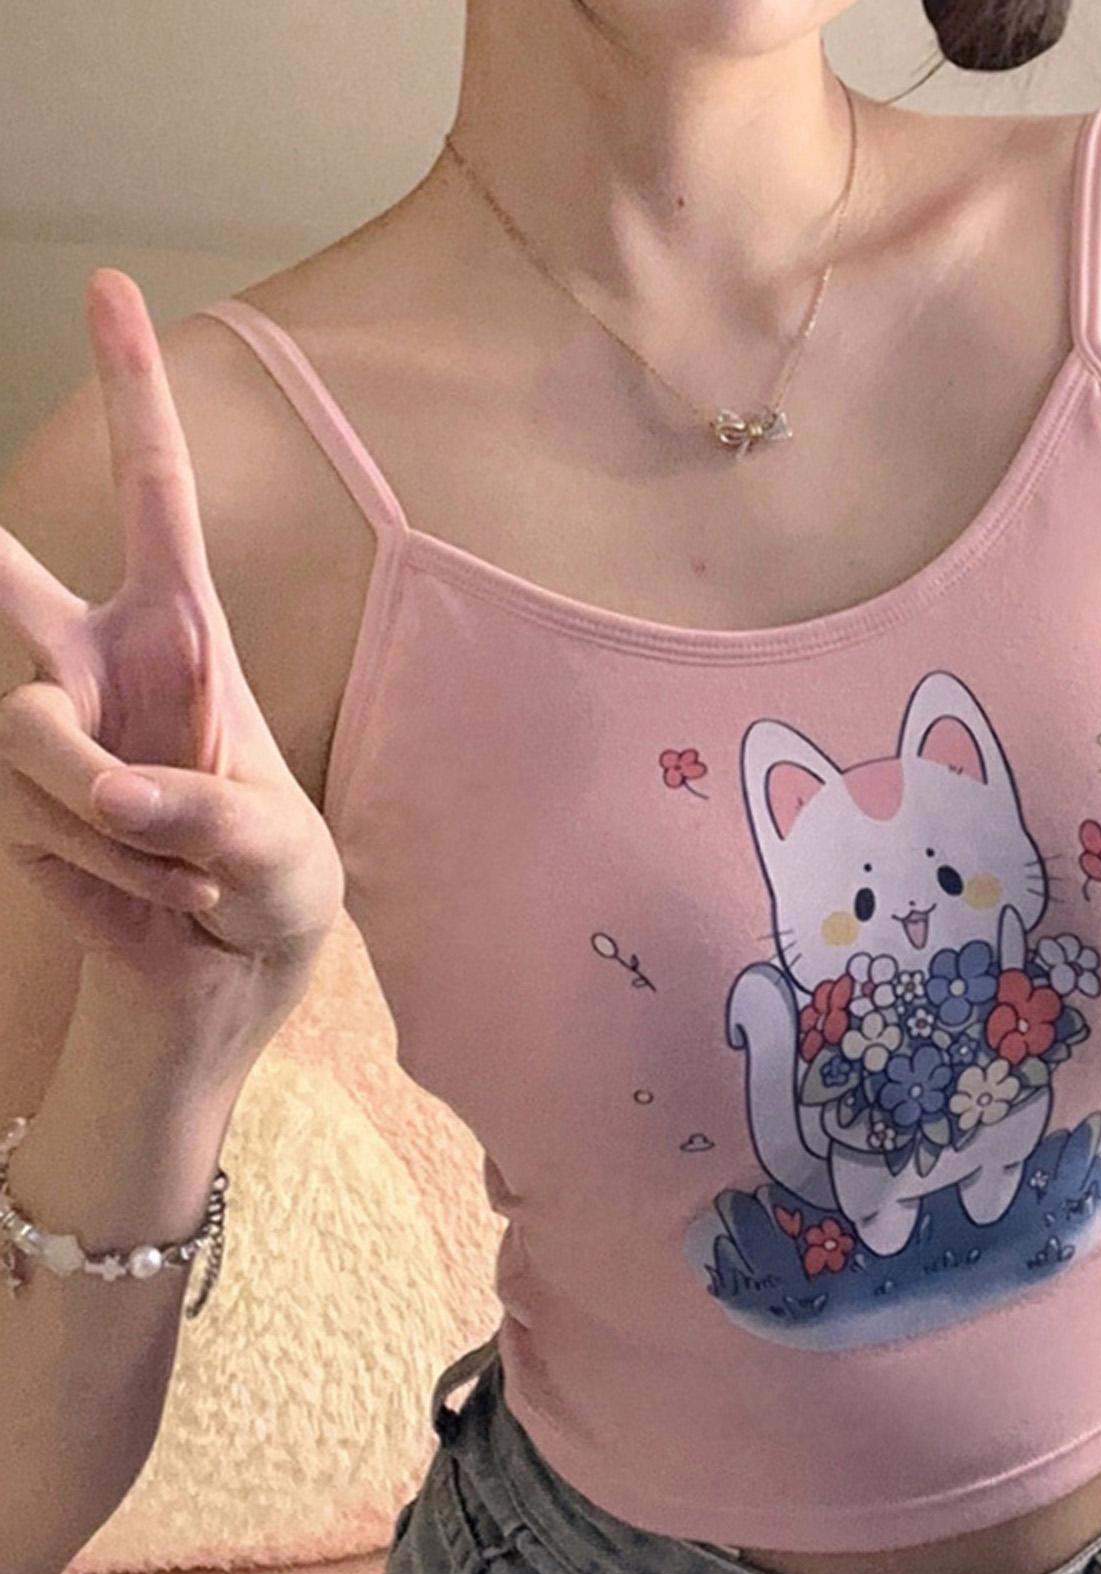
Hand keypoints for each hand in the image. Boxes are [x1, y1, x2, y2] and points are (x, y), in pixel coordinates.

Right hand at [0, 267, 344, 1016]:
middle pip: (0, 577)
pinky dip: (98, 868)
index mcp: (185, 634)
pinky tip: (150, 892)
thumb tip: (113, 788)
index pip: (155, 494)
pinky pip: (27, 816)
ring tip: (183, 870)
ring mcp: (46, 728)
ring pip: (25, 737)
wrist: (228, 965)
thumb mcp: (278, 856)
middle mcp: (99, 662)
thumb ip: (204, 818)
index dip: (131, 392)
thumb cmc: (276, 884)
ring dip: (107, 819)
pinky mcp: (14, 798)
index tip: (110, 287)